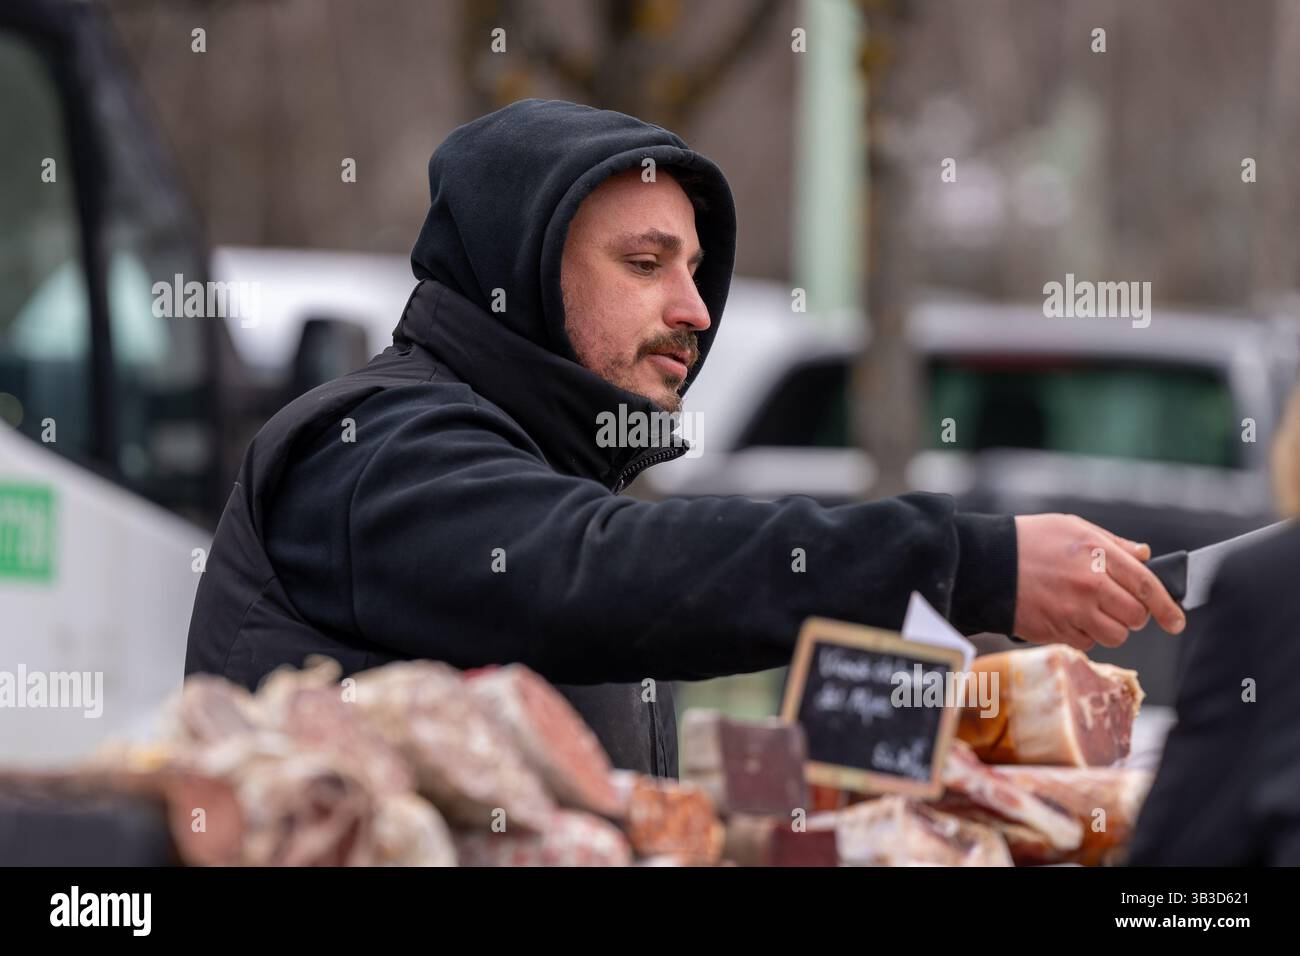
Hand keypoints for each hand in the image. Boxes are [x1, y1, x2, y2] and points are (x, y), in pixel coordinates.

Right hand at [1013, 513, 1186, 650]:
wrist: (985, 563)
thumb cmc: (1027, 540)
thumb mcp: (1072, 526)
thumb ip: (1112, 542)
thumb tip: (1144, 555)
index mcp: (1098, 555)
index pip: (1148, 586)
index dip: (1168, 606)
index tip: (1176, 620)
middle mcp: (1090, 585)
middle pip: (1135, 616)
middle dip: (1133, 615)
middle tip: (1119, 607)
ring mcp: (1072, 611)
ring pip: (1115, 635)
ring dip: (1110, 627)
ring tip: (1091, 612)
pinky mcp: (1055, 631)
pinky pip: (1086, 643)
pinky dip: (1083, 634)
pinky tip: (1067, 616)